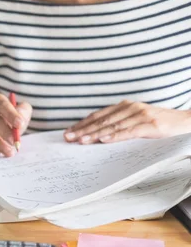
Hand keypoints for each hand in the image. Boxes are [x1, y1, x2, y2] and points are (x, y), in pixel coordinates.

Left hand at [64, 101, 190, 143]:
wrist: (186, 122)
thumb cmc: (159, 124)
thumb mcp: (136, 121)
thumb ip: (119, 124)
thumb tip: (96, 136)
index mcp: (124, 106)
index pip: (98, 116)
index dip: (82, 124)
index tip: (68, 132)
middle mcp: (130, 108)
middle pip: (101, 120)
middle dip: (83, 130)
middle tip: (68, 138)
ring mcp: (140, 115)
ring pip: (112, 126)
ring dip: (94, 134)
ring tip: (80, 141)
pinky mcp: (150, 125)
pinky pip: (129, 131)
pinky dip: (115, 136)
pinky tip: (103, 140)